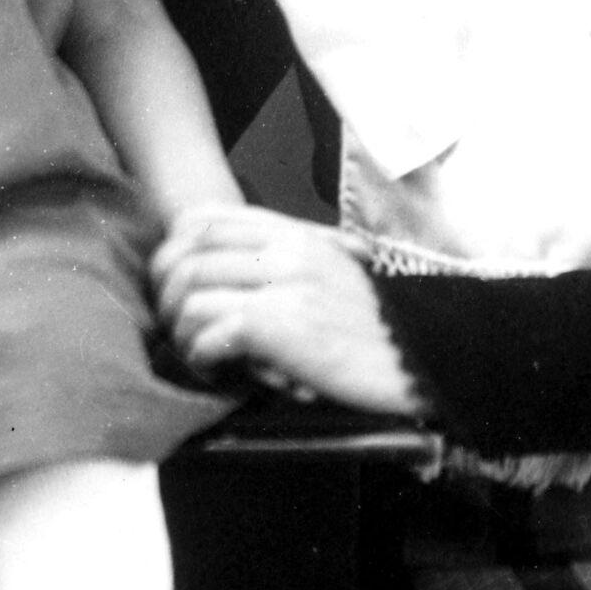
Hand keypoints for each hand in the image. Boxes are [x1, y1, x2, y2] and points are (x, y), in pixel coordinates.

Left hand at [152, 203, 425, 416]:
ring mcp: (285, 285)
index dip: (171, 252)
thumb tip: (216, 281)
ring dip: (181, 331)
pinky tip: (216, 370)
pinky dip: (201, 355)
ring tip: (198, 354)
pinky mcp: (284, 326)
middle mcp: (285, 250)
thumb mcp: (327, 275)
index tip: (174, 287)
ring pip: (189, 295)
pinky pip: (210, 332)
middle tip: (177, 328)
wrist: (426, 359)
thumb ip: (279, 264)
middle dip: (164, 296)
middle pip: (183, 257)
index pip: (200, 220)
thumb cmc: (373, 331)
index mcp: (293, 234)